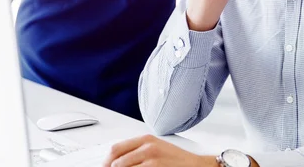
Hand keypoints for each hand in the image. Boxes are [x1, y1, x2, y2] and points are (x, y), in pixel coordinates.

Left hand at [102, 135, 216, 166]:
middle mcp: (147, 147)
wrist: (197, 166)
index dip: (106, 161)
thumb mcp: (157, 149)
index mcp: (146, 139)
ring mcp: (151, 159)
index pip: (116, 149)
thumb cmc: (178, 160)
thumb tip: (117, 161)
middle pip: (116, 161)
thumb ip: (138, 151)